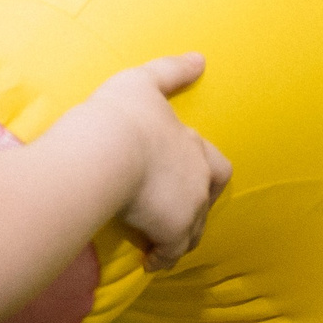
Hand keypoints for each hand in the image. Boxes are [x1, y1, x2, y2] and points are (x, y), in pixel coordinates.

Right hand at [82, 53, 232, 270]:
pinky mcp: (171, 231)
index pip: (215, 165)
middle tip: (174, 219)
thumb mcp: (143, 81)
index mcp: (192, 144)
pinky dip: (162, 259)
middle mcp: (198, 177)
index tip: (187, 182)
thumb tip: (200, 59)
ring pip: (192, 230)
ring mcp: (189, 206)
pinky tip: (147, 263)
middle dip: (195, 211)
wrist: (107, 151)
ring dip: (178, 238)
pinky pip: (171, 253)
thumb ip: (171, 72)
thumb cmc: (121, 115)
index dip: (204, 175)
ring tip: (158, 245)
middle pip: (207, 201)